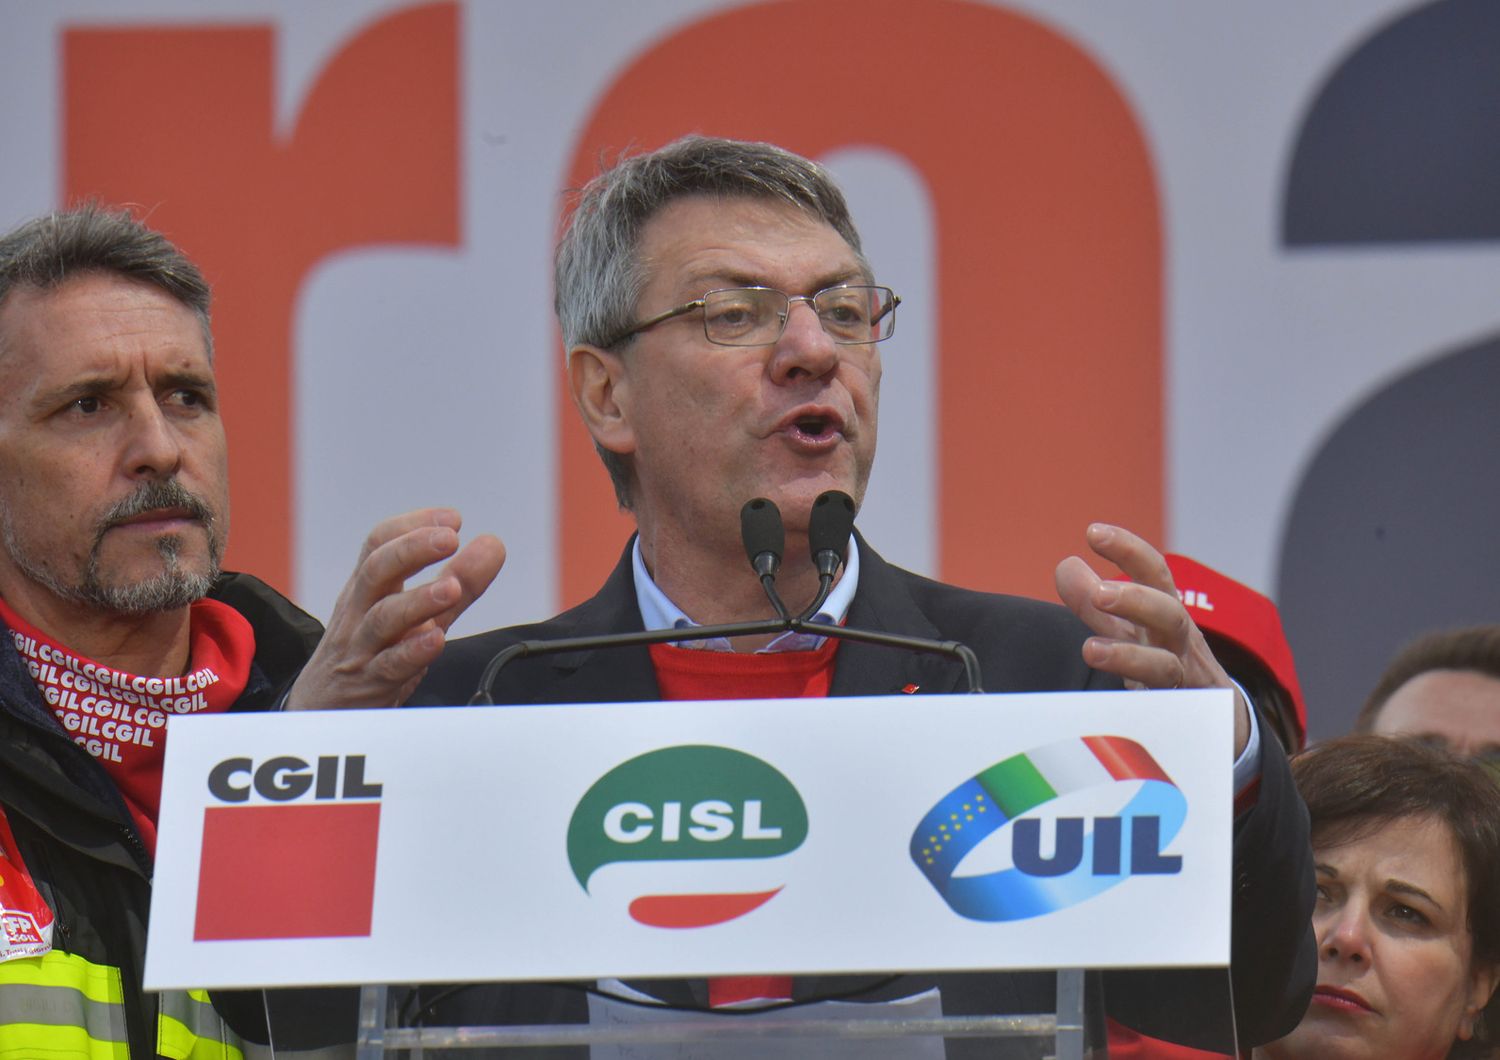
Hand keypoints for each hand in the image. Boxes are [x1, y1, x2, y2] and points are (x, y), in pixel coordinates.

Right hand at [285, 508, 505, 709]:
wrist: (324, 707)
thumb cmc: (373, 651)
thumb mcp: (415, 612)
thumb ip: (457, 581)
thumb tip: (493, 545)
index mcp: (369, 587)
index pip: (379, 543)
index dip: (413, 525)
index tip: (452, 518)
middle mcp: (360, 610)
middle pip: (376, 570)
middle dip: (412, 549)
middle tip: (450, 538)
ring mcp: (361, 647)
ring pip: (382, 618)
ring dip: (419, 600)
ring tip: (451, 589)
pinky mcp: (368, 683)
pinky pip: (388, 666)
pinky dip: (412, 652)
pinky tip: (435, 639)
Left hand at [1055, 523, 1249, 756]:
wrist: (1220, 719)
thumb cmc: (1166, 661)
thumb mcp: (1132, 630)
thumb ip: (1096, 602)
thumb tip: (1067, 565)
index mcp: (1165, 613)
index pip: (1153, 573)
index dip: (1128, 549)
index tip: (1093, 532)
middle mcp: (1179, 642)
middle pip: (1168, 613)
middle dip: (1136, 600)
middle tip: (1099, 593)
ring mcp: (1183, 682)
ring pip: (1165, 666)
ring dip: (1128, 657)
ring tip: (1090, 649)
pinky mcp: (1183, 719)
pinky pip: (1165, 714)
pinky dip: (1142, 710)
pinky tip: (1115, 707)